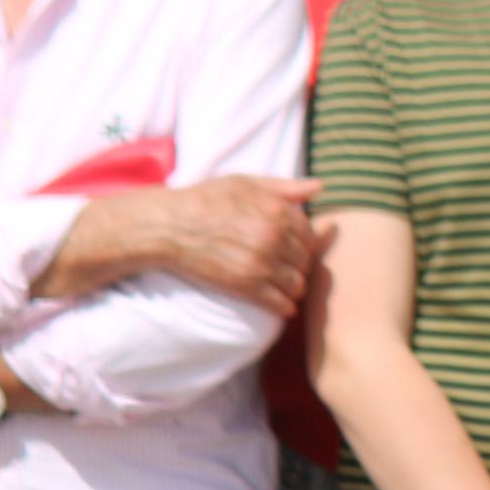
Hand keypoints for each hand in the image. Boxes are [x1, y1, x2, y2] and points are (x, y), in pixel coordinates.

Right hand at [154, 175, 323, 310]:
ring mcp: (262, 264)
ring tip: (282, 285)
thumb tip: (320, 187)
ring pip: (298, 284)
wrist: (169, 226)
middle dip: (299, 265)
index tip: (293, 247)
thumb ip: (286, 187)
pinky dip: (284, 306)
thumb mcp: (246, 183)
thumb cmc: (206, 199)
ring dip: (293, 286)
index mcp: (278, 212)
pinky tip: (280, 303)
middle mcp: (275, 238)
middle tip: (287, 268)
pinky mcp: (246, 286)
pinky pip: (281, 303)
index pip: (311, 236)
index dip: (304, 243)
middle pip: (306, 261)